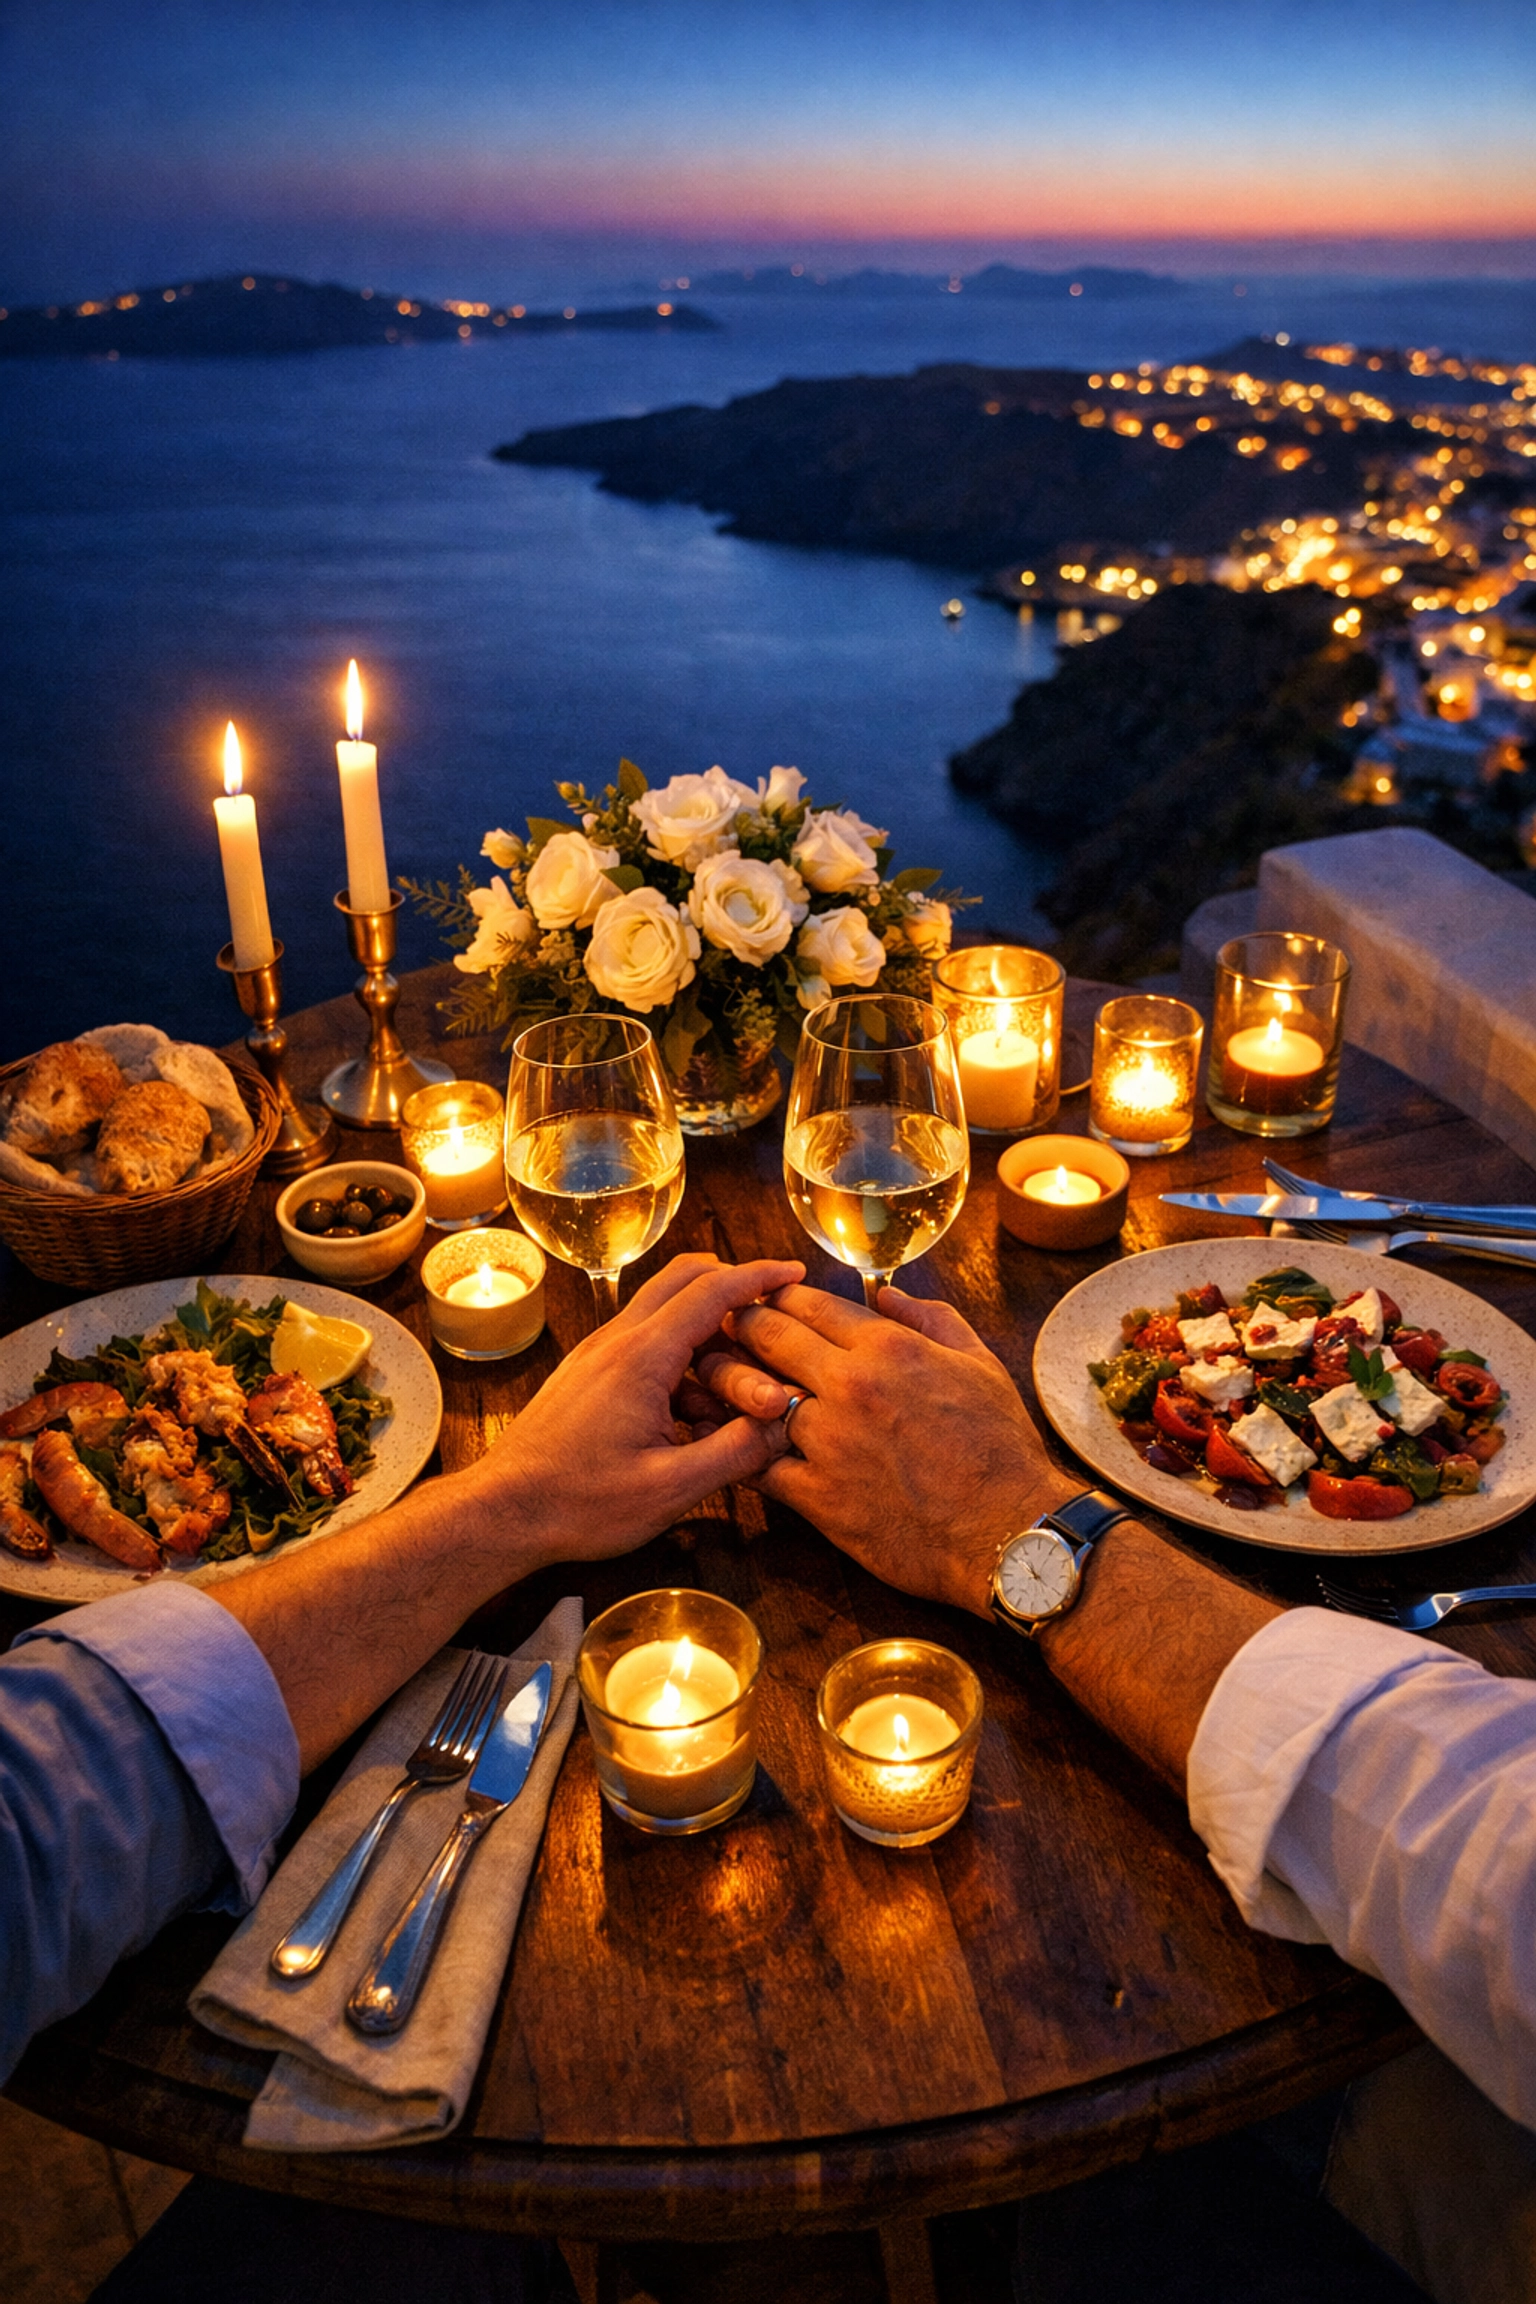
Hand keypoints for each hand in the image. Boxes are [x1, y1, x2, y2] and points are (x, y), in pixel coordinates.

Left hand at [472, 1253, 802, 1561]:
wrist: (502, 1513)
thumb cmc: (579, 1504)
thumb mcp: (670, 1489)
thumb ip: (735, 1452)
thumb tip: (785, 1425)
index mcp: (641, 1358)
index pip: (711, 1292)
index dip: (758, 1276)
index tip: (793, 1271)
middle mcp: (616, 1342)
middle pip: (683, 1281)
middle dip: (733, 1286)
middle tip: (772, 1309)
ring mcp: (597, 1356)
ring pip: (662, 1315)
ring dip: (706, 1332)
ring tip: (740, 1386)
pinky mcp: (587, 1376)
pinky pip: (643, 1346)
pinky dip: (680, 1360)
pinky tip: (695, 1415)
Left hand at [699, 1282, 1078, 1615]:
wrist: (1008, 1532)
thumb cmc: (1001, 1449)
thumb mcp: (979, 1364)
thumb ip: (930, 1319)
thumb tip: (886, 1294)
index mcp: (888, 1347)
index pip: (810, 1303)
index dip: (777, 1296)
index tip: (761, 1297)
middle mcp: (851, 1385)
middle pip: (770, 1337)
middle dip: (739, 1325)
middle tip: (720, 1324)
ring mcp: (830, 1441)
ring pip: (751, 1396)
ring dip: (723, 1381)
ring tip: (701, 1374)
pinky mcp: (818, 1496)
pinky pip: (756, 1464)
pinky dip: (730, 1448)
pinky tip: (713, 1440)